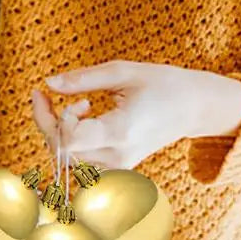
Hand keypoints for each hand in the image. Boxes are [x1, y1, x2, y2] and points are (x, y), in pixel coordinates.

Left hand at [30, 60, 240, 169]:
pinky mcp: (121, 168)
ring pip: (69, 162)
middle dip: (45, 124)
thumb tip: (48, 83)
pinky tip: (79, 123)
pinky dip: (70, 145)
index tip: (57, 94)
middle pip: (63, 153)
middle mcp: (119, 156)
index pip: (69, 140)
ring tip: (67, 107)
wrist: (195, 108)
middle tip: (45, 96)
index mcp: (121, 131)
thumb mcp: (121, 71)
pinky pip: (82, 165)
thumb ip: (82, 78)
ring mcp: (121, 166)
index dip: (53, 118)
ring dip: (56, 134)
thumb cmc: (161, 84)